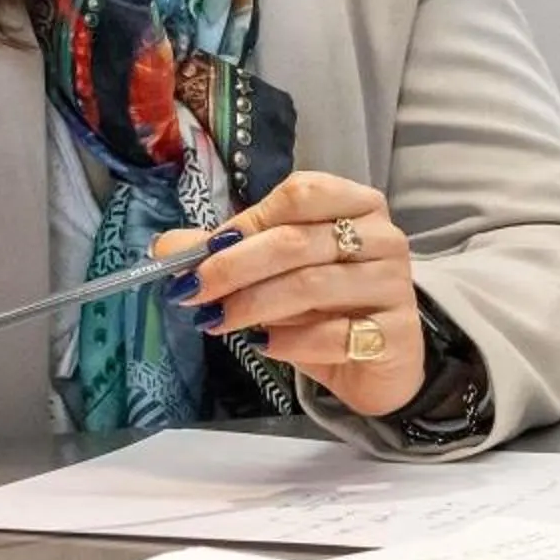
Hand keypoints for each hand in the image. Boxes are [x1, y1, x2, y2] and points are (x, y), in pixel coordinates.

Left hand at [157, 172, 425, 418]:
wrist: (379, 364)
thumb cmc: (326, 307)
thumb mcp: (276, 273)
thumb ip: (226, 252)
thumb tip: (164, 247)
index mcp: (356, 203)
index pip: (299, 195)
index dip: (244, 224)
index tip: (199, 255)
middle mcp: (382, 236)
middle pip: (296, 241)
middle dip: (234, 268)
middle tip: (192, 292)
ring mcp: (393, 284)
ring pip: (311, 286)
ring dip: (253, 305)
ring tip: (216, 322)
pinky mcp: (395, 333)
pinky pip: (333, 334)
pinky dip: (289, 342)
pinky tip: (263, 346)